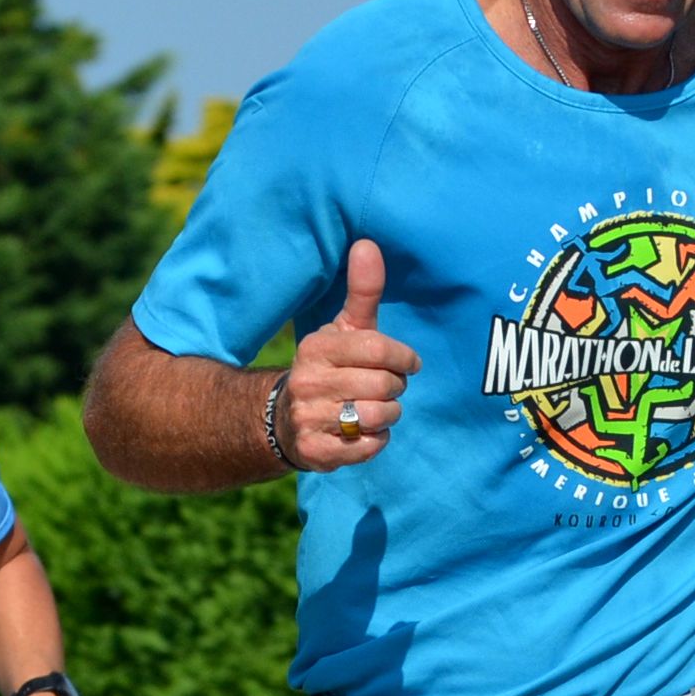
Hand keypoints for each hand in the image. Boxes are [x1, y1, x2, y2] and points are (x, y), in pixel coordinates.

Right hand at [285, 240, 420, 471]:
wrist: (285, 419)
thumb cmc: (330, 367)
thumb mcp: (344, 329)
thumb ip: (362, 291)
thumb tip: (368, 244)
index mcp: (317, 347)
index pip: (378, 350)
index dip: (404, 359)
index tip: (409, 363)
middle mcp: (308, 381)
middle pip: (384, 385)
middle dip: (395, 388)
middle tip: (386, 388)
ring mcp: (308, 418)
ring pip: (378, 416)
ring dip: (388, 415)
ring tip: (375, 408)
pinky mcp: (314, 452)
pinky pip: (368, 447)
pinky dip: (375, 441)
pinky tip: (362, 431)